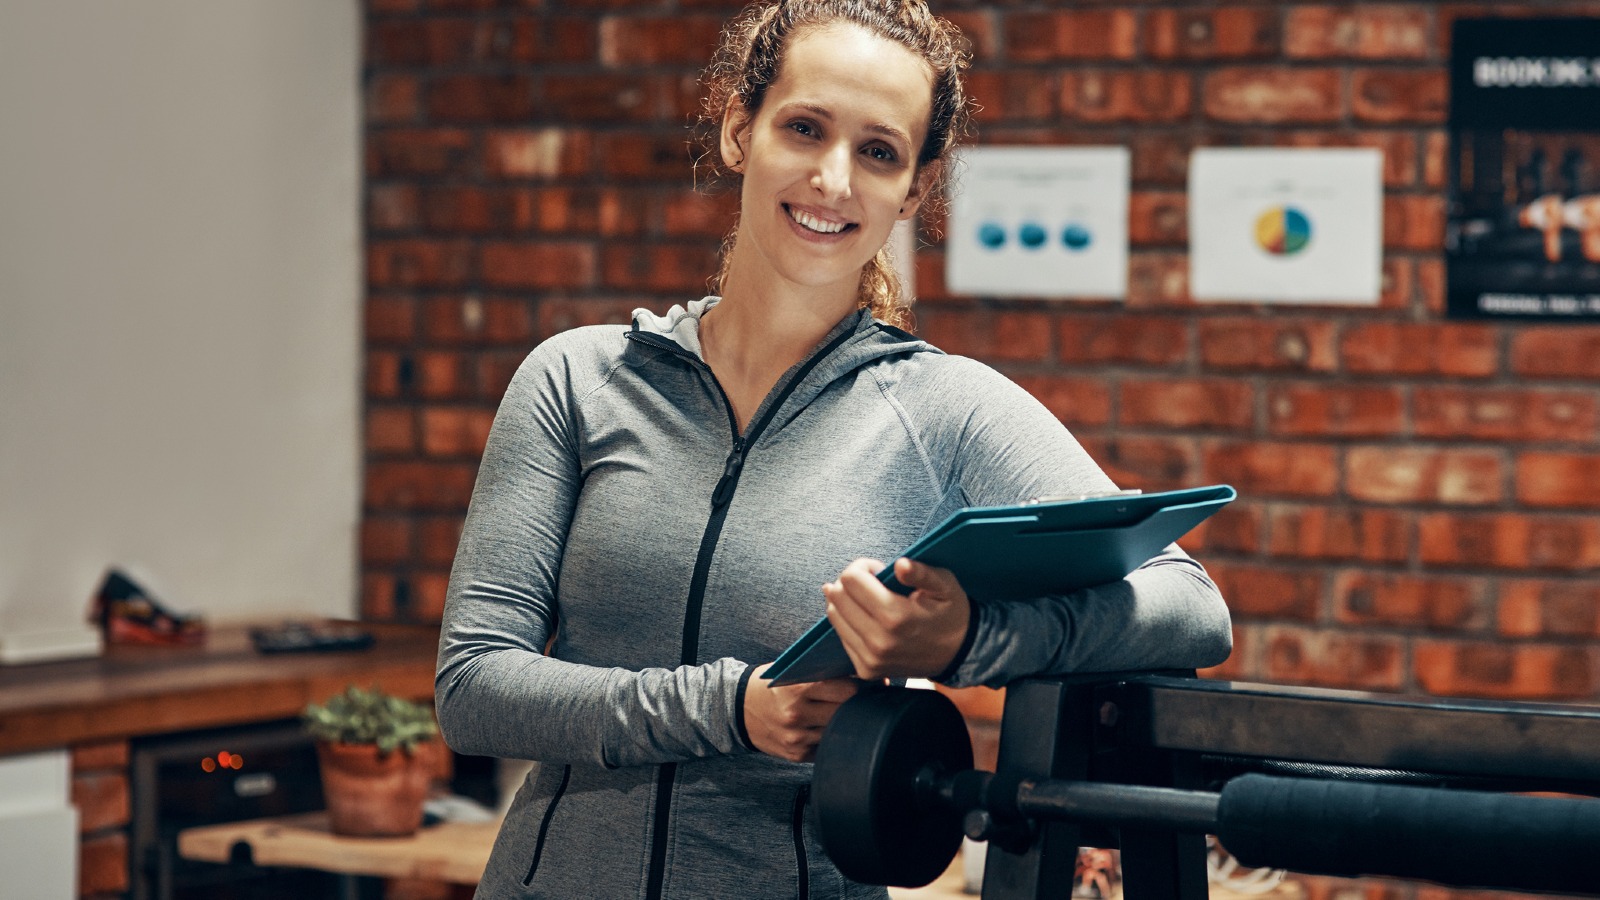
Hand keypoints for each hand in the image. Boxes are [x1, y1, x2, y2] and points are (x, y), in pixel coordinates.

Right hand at [742, 663, 861, 761]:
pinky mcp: (797, 754)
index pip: (847, 690)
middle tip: (866, 697)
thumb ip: (821, 674)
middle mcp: (797, 715)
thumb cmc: (770, 686)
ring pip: (838, 730)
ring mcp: (797, 738)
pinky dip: (829, 736)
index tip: (872, 683)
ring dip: (844, 721)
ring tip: (846, 711)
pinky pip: (826, 745)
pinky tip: (824, 726)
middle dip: (858, 703)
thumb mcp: (790, 672)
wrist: (738, 710)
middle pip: (846, 712)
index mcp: (797, 689)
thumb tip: (861, 674)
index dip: (864, 686)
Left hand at [823, 557, 969, 680]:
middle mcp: (878, 642)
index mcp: (896, 617)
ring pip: (834, 616)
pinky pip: (841, 635)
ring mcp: (870, 659)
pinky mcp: (866, 670)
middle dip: (850, 581)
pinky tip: (868, 617)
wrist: (958, 654)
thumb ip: (922, 572)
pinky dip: (849, 621)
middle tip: (873, 583)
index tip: (878, 569)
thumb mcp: (945, 586)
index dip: (861, 566)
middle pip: (837, 597)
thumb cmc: (950, 613)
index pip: (851, 579)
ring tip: (871, 600)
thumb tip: (900, 564)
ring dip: (846, 601)